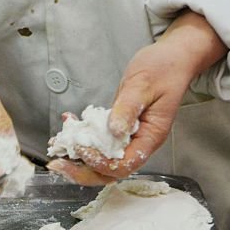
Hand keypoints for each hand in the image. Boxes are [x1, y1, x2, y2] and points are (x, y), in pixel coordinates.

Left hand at [49, 10, 226, 184]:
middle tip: (57, 163)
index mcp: (150, 138)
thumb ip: (128, 108)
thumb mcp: (143, 84)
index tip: (81, 149)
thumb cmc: (164, 69)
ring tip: (57, 146)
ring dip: (77, 158)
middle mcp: (139, 143)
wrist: (173, 58)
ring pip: (101, 161)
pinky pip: (98, 143)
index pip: (123, 164)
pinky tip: (68, 126)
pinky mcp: (118, 129)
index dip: (100, 163)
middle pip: (109, 171)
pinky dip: (81, 140)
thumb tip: (114, 130)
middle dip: (81, 171)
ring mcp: (128, 138)